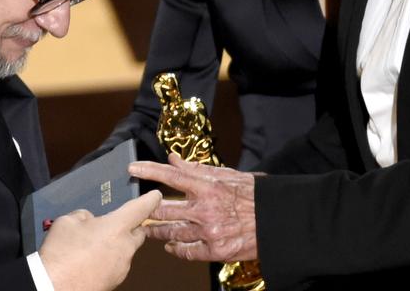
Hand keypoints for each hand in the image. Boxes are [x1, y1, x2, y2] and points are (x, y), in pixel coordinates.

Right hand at [39, 189, 161, 290]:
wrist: (53, 287)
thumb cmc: (61, 254)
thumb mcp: (68, 221)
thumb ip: (85, 216)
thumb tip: (90, 221)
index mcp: (116, 227)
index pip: (142, 208)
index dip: (150, 200)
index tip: (155, 196)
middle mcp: (125, 248)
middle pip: (138, 232)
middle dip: (130, 227)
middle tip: (112, 224)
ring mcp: (121, 267)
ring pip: (126, 250)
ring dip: (115, 245)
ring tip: (92, 245)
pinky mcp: (115, 281)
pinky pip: (117, 264)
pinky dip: (108, 260)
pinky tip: (90, 260)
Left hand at [129, 153, 258, 262]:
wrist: (276, 221)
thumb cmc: (254, 196)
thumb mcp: (229, 175)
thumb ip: (198, 169)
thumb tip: (174, 159)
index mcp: (208, 187)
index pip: (172, 175)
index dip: (149, 171)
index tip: (132, 169)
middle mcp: (205, 209)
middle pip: (164, 209)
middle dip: (148, 210)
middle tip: (138, 210)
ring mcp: (209, 231)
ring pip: (172, 232)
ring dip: (158, 232)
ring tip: (150, 231)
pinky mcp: (215, 250)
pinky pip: (187, 251)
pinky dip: (176, 249)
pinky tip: (171, 246)